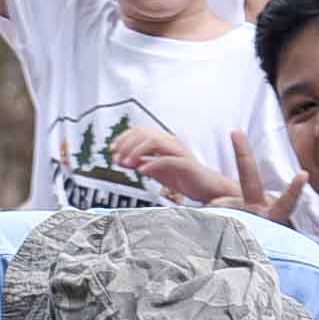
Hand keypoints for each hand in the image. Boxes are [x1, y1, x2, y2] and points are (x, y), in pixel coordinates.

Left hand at [108, 122, 239, 205]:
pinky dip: (152, 163)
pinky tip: (142, 171)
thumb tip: (123, 160)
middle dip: (127, 144)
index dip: (123, 138)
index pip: (140, 131)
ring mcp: (178, 152)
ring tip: (126, 164)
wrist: (206, 188)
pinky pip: (167, 159)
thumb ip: (142, 163)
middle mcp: (171, 142)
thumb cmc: (183, 178)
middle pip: (145, 133)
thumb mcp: (157, 170)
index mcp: (164, 141)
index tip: (112, 150)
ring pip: (154, 142)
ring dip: (137, 151)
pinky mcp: (185, 164)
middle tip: (117, 158)